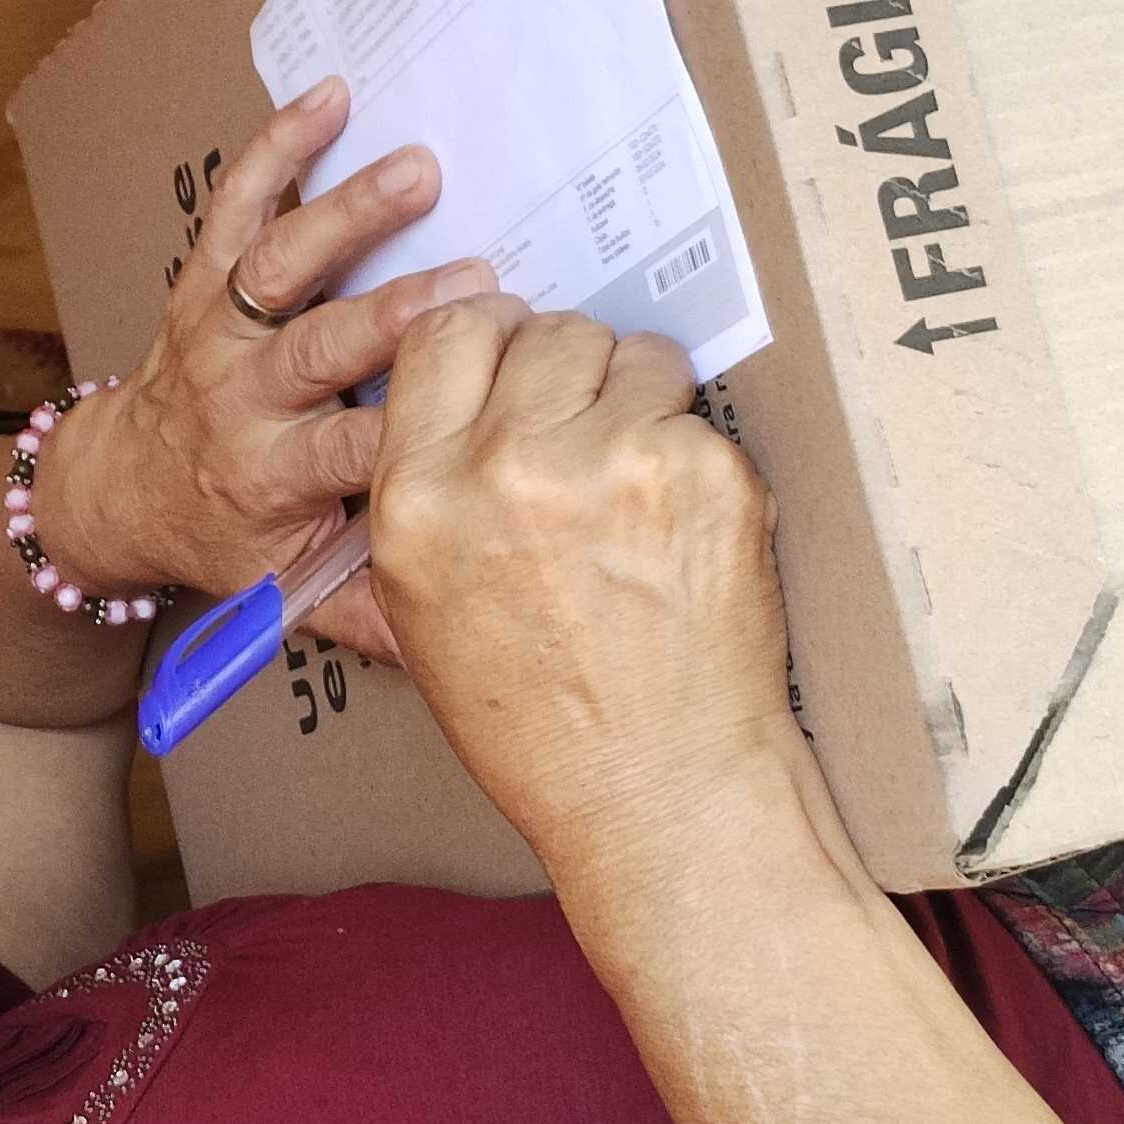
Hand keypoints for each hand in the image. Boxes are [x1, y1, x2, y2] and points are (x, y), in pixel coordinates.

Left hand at [37, 78, 488, 660]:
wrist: (118, 489)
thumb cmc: (224, 536)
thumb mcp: (289, 590)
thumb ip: (374, 608)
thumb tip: (467, 646)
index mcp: (270, 476)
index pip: (353, 452)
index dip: (420, 424)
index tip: (495, 398)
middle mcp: (240, 397)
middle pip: (320, 348)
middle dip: (396, 315)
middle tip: (476, 285)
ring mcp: (215, 327)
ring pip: (279, 264)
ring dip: (347, 214)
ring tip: (418, 170)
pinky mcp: (200, 276)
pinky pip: (235, 203)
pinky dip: (277, 146)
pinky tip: (330, 97)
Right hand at [364, 299, 793, 867]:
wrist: (658, 792)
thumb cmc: (538, 720)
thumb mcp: (421, 606)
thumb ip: (430, 485)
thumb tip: (467, 387)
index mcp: (418, 497)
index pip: (444, 333)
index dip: (488, 339)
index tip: (514, 361)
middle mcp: (505, 466)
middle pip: (544, 331)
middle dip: (569, 373)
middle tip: (587, 438)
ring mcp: (613, 460)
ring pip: (631, 353)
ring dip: (638, 399)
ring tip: (638, 485)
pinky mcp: (705, 471)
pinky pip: (695, 412)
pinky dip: (694, 455)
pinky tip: (682, 529)